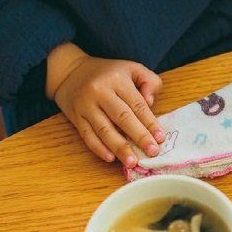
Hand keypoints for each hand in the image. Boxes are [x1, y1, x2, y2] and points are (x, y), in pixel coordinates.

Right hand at [47, 43, 163, 166]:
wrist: (70, 71)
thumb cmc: (108, 73)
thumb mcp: (132, 68)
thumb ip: (149, 81)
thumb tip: (151, 102)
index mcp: (117, 80)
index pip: (137, 104)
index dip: (149, 122)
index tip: (160, 138)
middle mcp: (100, 92)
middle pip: (122, 117)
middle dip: (139, 136)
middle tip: (152, 152)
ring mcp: (86, 106)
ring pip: (104, 129)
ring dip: (119, 147)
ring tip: (132, 162)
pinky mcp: (75, 117)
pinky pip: (87, 135)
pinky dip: (98, 148)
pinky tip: (110, 158)